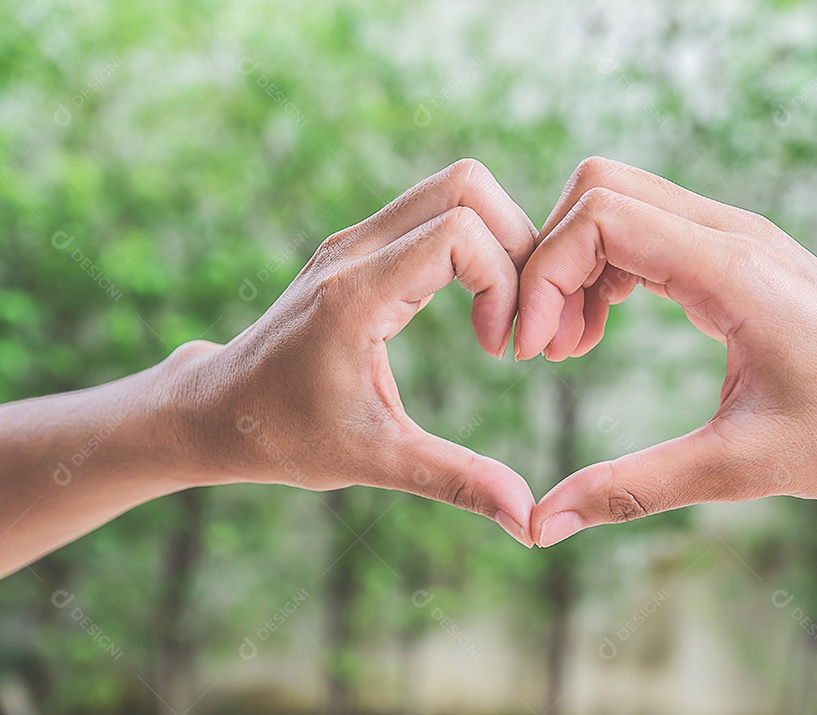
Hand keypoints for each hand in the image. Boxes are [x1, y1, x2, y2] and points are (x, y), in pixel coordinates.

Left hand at [171, 159, 538, 545]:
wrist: (216, 411)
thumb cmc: (284, 437)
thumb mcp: (375, 461)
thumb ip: (456, 481)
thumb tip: (528, 521)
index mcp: (357, 295)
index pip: (460, 231)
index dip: (504, 282)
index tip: (500, 349)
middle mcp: (354, 250)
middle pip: (466, 185)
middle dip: (517, 244)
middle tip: (521, 317)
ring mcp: (354, 241)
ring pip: (455, 189)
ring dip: (499, 242)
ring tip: (504, 314)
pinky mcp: (359, 248)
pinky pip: (435, 213)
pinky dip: (474, 247)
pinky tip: (477, 309)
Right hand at [516, 157, 816, 546]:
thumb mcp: (740, 468)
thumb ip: (633, 488)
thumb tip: (541, 525)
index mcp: (733, 269)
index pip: (601, 217)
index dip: (546, 275)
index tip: (533, 353)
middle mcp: (733, 233)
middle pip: (600, 189)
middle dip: (551, 260)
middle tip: (546, 347)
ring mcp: (739, 237)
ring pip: (621, 203)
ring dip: (577, 266)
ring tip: (569, 347)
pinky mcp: (741, 255)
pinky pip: (649, 230)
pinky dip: (608, 271)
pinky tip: (602, 332)